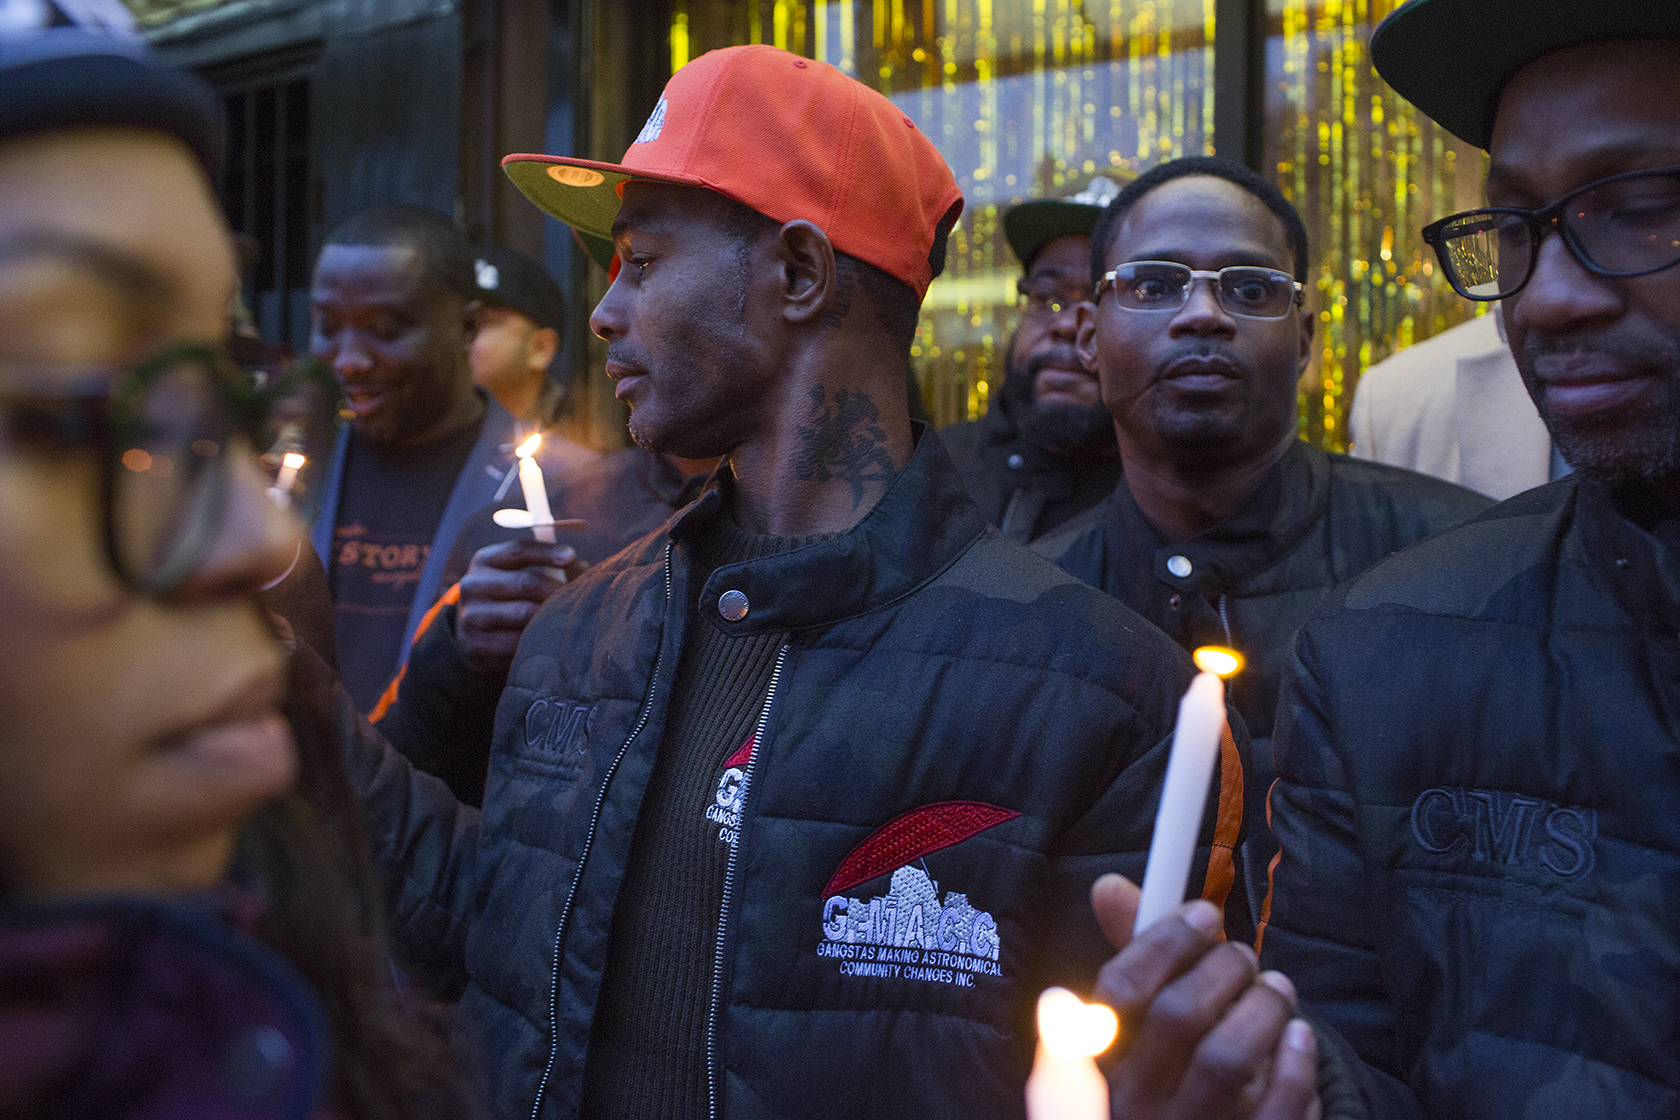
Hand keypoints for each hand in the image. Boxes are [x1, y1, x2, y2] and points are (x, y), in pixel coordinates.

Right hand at [455, 539, 587, 674]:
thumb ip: (551, 567)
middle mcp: (473, 585)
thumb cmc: (511, 596)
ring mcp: (471, 617)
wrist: (476, 634)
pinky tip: (554, 640)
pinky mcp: (476, 646)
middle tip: (578, 596)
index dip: (547, 552)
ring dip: (551, 615)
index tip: (571, 556)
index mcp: (485, 560)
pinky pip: (517, 643)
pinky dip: (539, 639)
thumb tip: (582, 568)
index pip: (518, 550)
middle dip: (556, 589)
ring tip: (571, 617)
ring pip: (523, 614)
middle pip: (524, 583)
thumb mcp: (522, 573)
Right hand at [1090, 874, 1320, 1119]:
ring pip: (1227, 1056)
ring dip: (1264, 1005)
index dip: (1165, 941)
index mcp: (1107, 1060)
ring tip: (1277, 991)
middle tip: (1243, 956)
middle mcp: (1139, 1101)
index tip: (1204, 912)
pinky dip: (1297, 1059)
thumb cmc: (1183, 1067)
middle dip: (1223, 966)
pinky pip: (1279, 1103)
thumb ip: (1139, 954)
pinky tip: (1299, 1037)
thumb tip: (1110, 885)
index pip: (1120, 990)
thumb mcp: (1153, 1018)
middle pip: (1177, 1015)